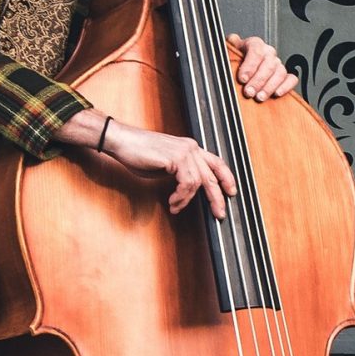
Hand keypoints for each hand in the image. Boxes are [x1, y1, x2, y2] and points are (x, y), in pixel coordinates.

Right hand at [68, 115, 234, 217]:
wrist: (123, 142)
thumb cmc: (139, 153)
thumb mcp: (166, 165)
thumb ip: (181, 173)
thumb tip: (189, 191)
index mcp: (190, 147)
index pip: (217, 162)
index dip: (226, 177)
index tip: (231, 192)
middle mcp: (191, 147)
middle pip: (212, 176)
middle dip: (217, 198)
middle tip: (219, 214)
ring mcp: (185, 151)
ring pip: (198, 183)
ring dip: (186, 200)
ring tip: (175, 207)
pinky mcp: (176, 158)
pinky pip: (187, 184)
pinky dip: (181, 197)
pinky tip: (172, 202)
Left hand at [228, 34, 298, 99]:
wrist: (241, 71)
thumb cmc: (234, 60)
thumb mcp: (228, 53)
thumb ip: (229, 47)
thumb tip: (232, 40)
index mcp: (255, 44)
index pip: (256, 51)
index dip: (250, 65)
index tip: (242, 79)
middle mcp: (268, 53)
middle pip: (269, 64)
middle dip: (258, 80)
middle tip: (249, 92)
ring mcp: (277, 64)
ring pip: (280, 72)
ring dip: (269, 86)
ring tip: (259, 97)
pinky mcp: (284, 76)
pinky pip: (291, 79)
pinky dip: (286, 86)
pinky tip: (276, 94)